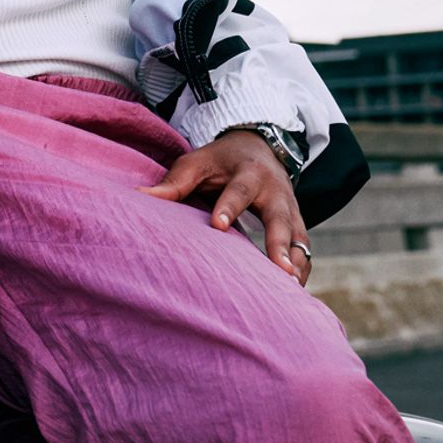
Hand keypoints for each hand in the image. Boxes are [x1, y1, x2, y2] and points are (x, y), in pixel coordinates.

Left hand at [138, 130, 310, 284]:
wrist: (258, 147)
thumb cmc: (220, 161)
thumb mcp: (196, 163)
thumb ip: (173, 182)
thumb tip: (137, 195)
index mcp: (248, 173)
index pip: (239, 191)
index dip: (229, 207)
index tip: (218, 226)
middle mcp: (276, 192)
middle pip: (280, 218)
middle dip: (280, 244)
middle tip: (280, 269)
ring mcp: (291, 209)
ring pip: (299, 238)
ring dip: (297, 264)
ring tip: (292, 291)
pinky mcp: (297, 225)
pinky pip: (305, 250)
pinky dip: (302, 270)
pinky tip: (295, 295)